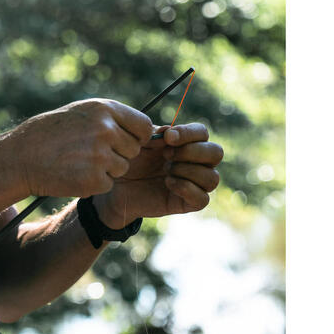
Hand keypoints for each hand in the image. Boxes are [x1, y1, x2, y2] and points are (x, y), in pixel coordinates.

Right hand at [0, 99, 153, 198]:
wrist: (21, 156)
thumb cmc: (51, 133)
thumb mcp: (81, 113)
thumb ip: (111, 118)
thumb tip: (145, 129)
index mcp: (105, 109)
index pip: (143, 126)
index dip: (138, 136)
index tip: (126, 141)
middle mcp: (106, 129)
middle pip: (133, 150)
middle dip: (119, 154)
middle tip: (92, 153)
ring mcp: (101, 155)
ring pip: (122, 168)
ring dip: (106, 170)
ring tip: (79, 162)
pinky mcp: (94, 179)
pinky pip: (108, 184)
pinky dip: (94, 183)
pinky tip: (74, 174)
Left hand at [93, 122, 222, 227]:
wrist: (117, 186)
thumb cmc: (131, 160)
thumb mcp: (140, 142)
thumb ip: (155, 134)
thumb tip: (169, 130)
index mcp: (186, 143)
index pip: (202, 133)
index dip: (189, 133)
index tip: (168, 138)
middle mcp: (195, 162)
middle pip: (216, 152)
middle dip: (192, 152)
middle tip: (166, 155)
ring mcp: (194, 183)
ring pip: (212, 177)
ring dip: (188, 171)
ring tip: (165, 170)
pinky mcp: (188, 203)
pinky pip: (203, 199)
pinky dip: (186, 188)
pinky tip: (168, 182)